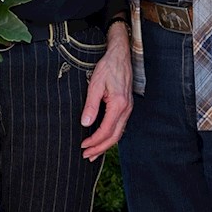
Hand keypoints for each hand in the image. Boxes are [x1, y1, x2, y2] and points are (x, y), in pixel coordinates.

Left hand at [79, 23, 132, 160]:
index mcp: (119, 104)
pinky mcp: (126, 106)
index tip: (83, 146)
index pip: (106, 130)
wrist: (121, 55)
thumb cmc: (108, 67)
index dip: (94, 141)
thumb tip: (85, 123)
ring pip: (118, 133)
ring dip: (105, 145)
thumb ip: (91, 105)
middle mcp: (126, 109)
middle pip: (114, 137)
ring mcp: (128, 108)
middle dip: (100, 148)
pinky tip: (103, 139)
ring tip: (93, 153)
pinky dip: (111, 136)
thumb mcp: (96, 84)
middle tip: (87, 156)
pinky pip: (120, 126)